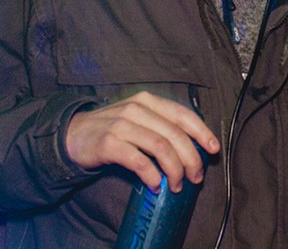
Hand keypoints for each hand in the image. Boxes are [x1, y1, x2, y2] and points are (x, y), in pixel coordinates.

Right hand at [65, 91, 219, 192]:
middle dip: (191, 159)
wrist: (73, 134)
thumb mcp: (138, 119)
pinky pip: (139, 161)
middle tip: (195, 177)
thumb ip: (161, 126)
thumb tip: (192, 148)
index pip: (182, 114)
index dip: (202, 132)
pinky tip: (155, 185)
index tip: (214, 149)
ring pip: (161, 147)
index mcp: (148, 101)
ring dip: (174, 170)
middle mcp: (137, 108)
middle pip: (175, 135)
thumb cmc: (112, 130)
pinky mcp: (109, 143)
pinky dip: (152, 175)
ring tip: (177, 185)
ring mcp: (122, 124)